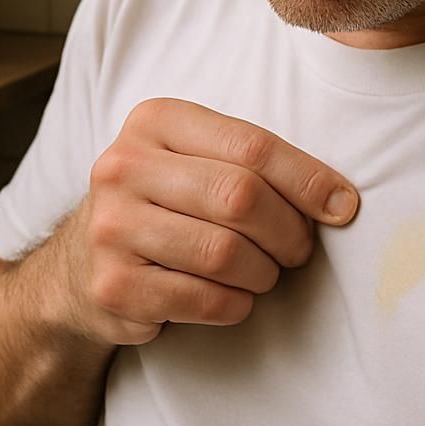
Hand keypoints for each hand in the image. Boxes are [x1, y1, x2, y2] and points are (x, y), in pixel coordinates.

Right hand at [61, 98, 358, 345]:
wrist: (81, 267)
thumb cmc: (166, 206)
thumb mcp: (197, 161)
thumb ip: (256, 164)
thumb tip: (340, 201)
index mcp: (154, 121)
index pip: (251, 145)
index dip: (308, 179)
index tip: (343, 207)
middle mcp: (123, 166)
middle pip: (240, 197)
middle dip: (288, 232)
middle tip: (298, 251)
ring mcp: (111, 227)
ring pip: (225, 253)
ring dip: (263, 273)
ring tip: (262, 273)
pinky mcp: (113, 285)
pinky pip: (204, 299)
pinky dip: (235, 304)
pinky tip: (233, 298)